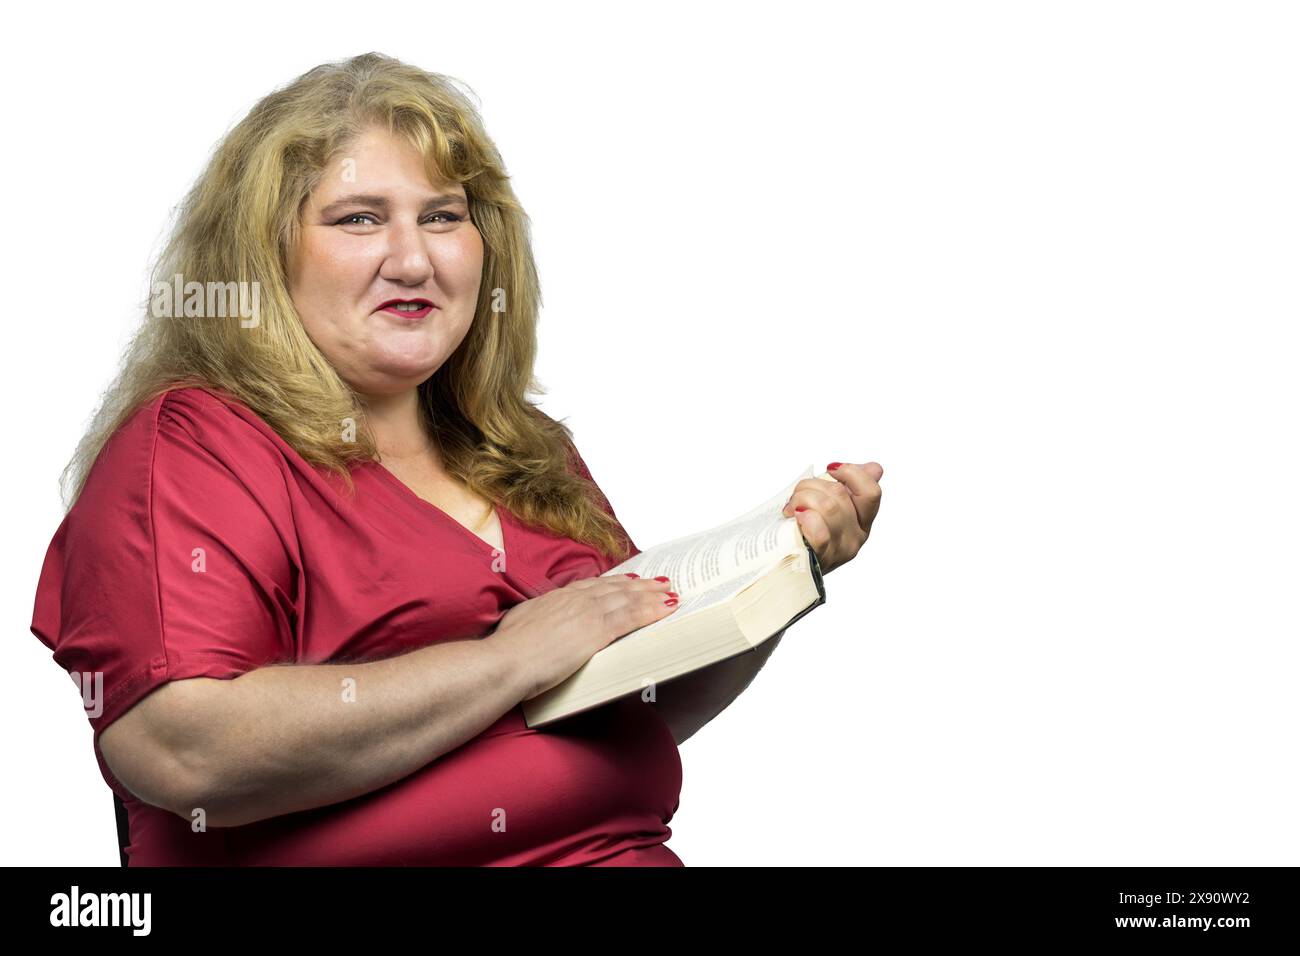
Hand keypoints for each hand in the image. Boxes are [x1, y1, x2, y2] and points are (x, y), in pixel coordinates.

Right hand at [489, 573, 678, 699]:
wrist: (505, 661)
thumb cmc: (506, 651)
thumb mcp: (519, 625)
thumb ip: (535, 621)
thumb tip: (537, 626)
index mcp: (556, 598)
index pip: (592, 586)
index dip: (613, 583)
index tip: (628, 580)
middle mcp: (574, 599)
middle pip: (615, 588)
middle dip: (639, 586)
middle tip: (659, 582)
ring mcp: (587, 613)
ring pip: (628, 599)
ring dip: (652, 595)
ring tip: (670, 593)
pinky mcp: (597, 630)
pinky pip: (632, 617)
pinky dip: (653, 611)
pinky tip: (668, 610)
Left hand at [780, 461, 883, 574]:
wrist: (786, 565)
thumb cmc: (806, 531)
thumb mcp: (830, 507)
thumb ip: (850, 487)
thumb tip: (875, 469)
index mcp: (863, 520)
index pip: (871, 491)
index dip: (851, 473)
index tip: (830, 469)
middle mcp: (857, 536)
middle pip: (839, 493)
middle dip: (810, 485)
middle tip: (796, 495)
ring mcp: (841, 549)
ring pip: (827, 506)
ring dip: (801, 498)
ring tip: (791, 508)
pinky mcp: (822, 558)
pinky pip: (819, 530)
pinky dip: (804, 518)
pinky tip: (794, 517)